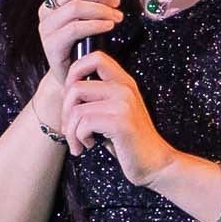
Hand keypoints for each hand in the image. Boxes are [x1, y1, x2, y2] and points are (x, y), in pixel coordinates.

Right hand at [37, 0, 125, 76]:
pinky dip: (95, 24)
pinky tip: (108, 26)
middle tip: (117, 2)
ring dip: (101, 9)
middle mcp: (45, 12)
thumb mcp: (94, 17)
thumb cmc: (86, 44)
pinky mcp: (51, 45)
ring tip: (117, 17)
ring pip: (74, 7)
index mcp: (52, 1)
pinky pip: (75, 28)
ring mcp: (46, 29)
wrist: (76, 76)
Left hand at [60, 47, 171, 183]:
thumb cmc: (128, 141)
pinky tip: (87, 146)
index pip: (96, 57)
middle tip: (70, 128)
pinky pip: (84, 124)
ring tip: (78, 142)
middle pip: (75, 87)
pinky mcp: (121, 122)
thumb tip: (65, 91)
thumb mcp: (113, 113)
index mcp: (123, 82)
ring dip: (71, 130)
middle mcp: (124, 89)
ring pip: (76, 109)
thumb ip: (96, 98)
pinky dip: (78, 138)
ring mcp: (124, 104)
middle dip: (65, 111)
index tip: (71, 97)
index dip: (74, 71)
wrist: (155, 164)